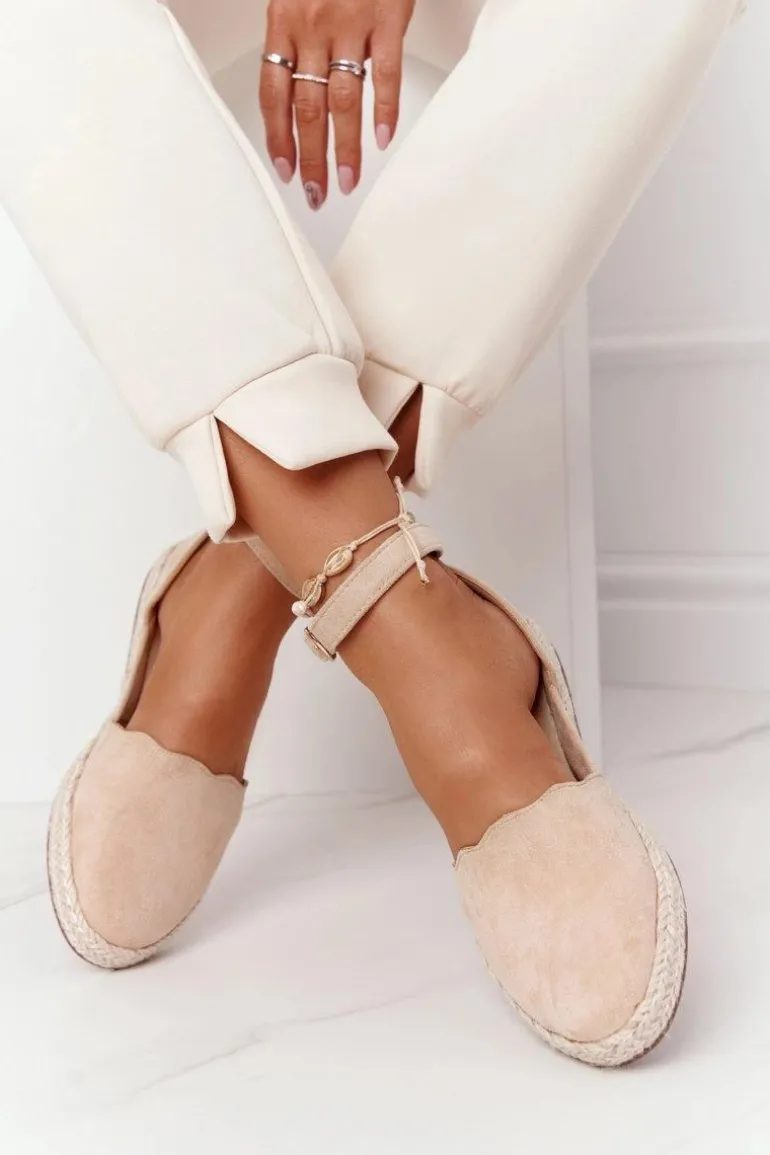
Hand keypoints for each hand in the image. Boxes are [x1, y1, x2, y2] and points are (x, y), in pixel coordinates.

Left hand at [260, 0, 415, 208]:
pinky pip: (384, 71)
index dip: (278, 137)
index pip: (273, 94)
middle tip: (316, 193)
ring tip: (346, 181)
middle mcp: (312, 25)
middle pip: (306, 107)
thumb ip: (295, 40)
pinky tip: (383, 138)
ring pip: (342, 99)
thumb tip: (295, 92)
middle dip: (311, 157)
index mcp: (283, 21)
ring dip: (344, 148)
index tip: (285, 170)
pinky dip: (384, 109)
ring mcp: (350, 21)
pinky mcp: (387, 16)